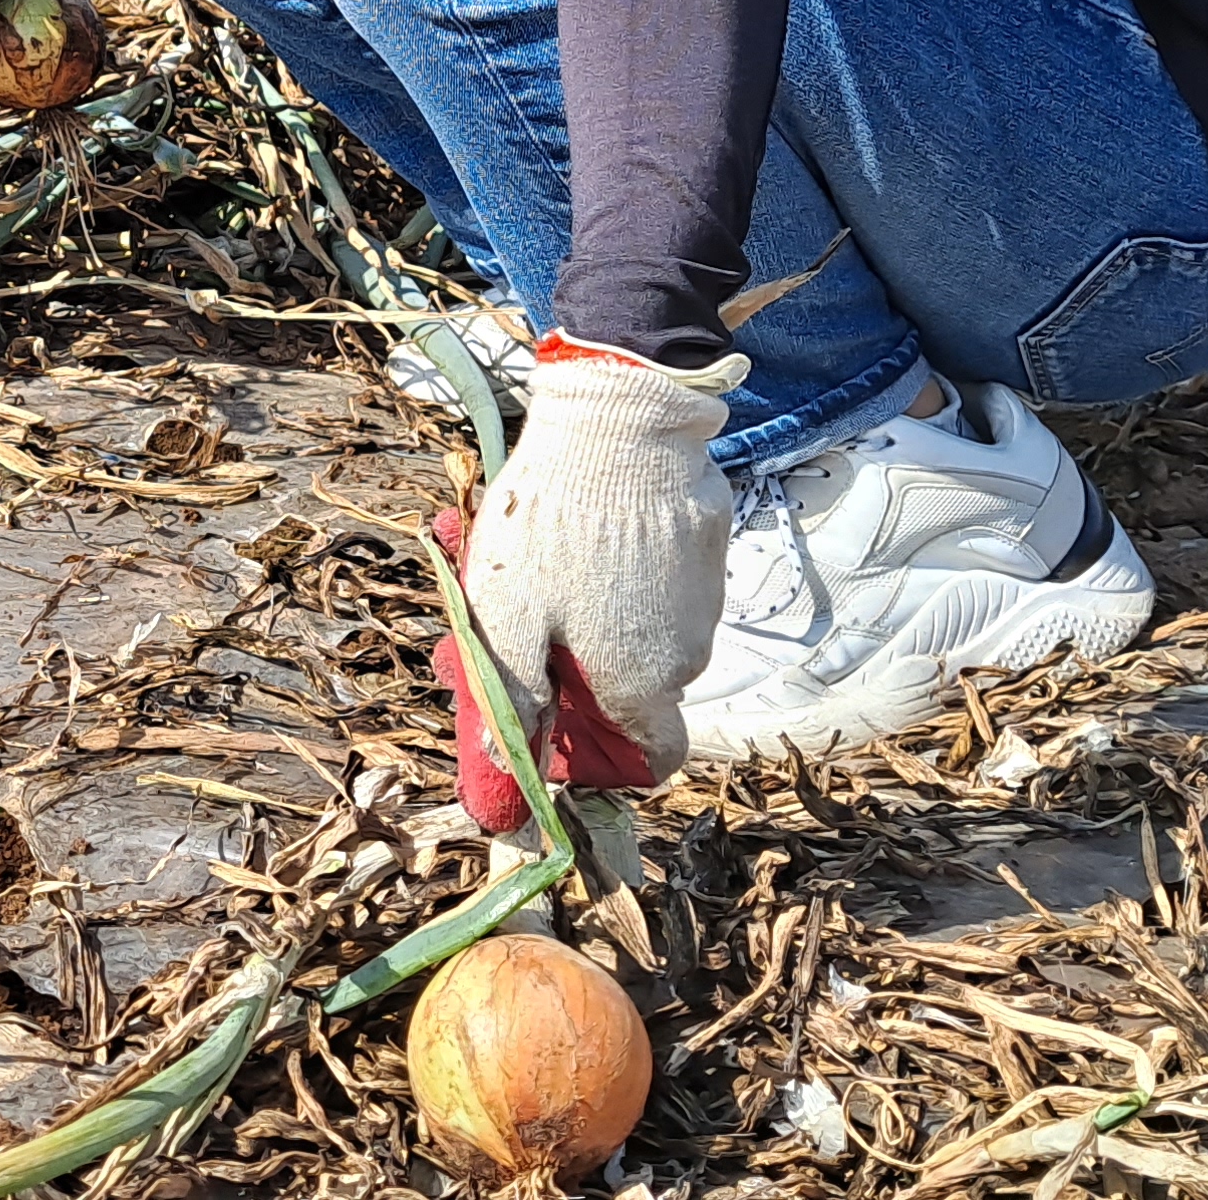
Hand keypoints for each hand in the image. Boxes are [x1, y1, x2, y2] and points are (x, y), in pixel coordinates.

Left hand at [435, 335, 744, 832]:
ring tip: (528, 563)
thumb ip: (511, 710)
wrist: (619, 419)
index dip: (605, 760)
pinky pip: (659, 584)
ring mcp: (702, 598)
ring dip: (588, 618)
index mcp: (640, 684)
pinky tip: (574, 530)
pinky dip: (616, 575)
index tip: (558, 726)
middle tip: (510, 625)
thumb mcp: (506, 624)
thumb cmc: (553, 528)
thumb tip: (503, 788)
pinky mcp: (704, 545)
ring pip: (643, 633)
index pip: (653, 763)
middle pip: (634, 693)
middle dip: (573, 674)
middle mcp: (687, 654)